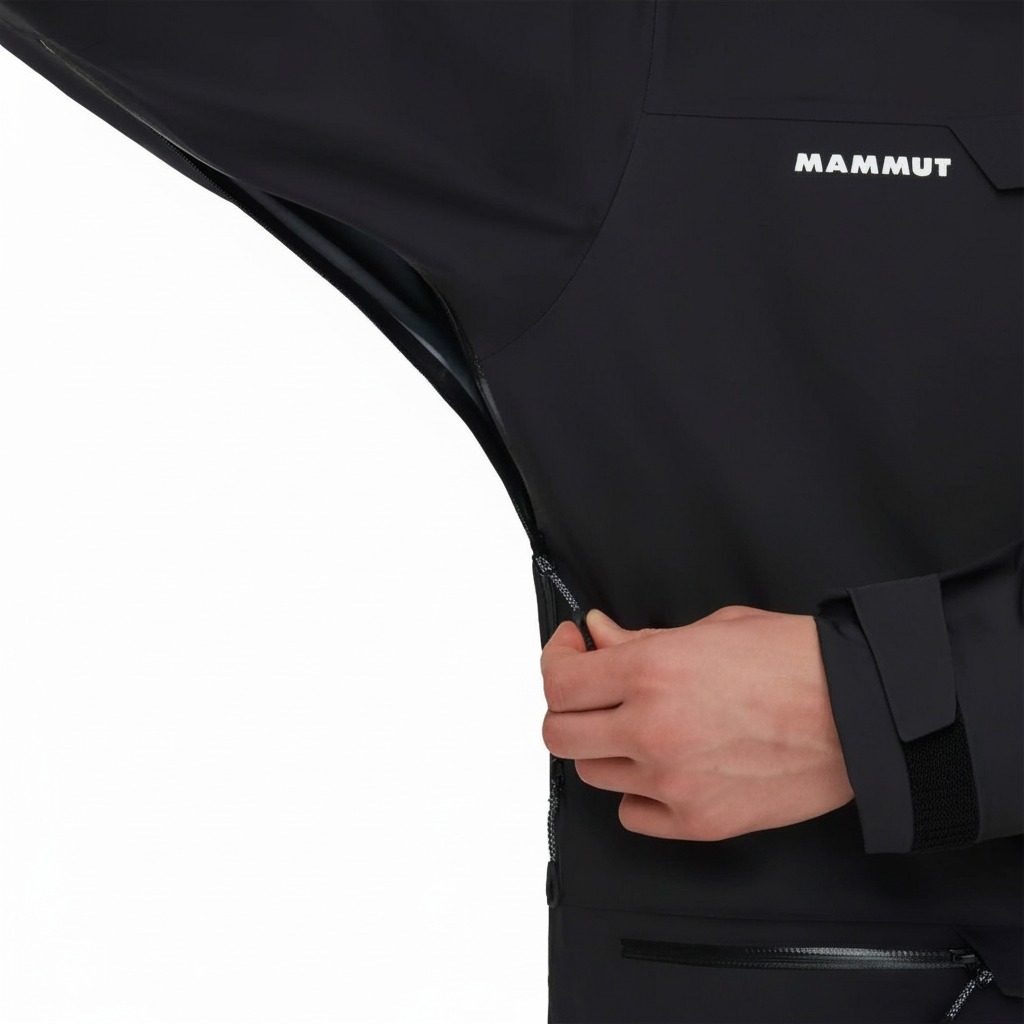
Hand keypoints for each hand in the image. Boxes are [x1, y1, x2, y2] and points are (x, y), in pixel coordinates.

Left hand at [539, 604, 854, 841]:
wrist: (863, 713)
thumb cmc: (800, 662)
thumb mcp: (713, 627)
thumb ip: (642, 638)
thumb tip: (600, 636)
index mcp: (651, 671)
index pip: (559, 680)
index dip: (557, 660)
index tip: (572, 650)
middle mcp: (652, 728)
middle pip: (560, 733)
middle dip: (569, 707)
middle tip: (591, 690)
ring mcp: (673, 781)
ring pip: (594, 773)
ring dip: (605, 747)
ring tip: (639, 725)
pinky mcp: (698, 821)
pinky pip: (633, 814)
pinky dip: (637, 792)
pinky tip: (662, 767)